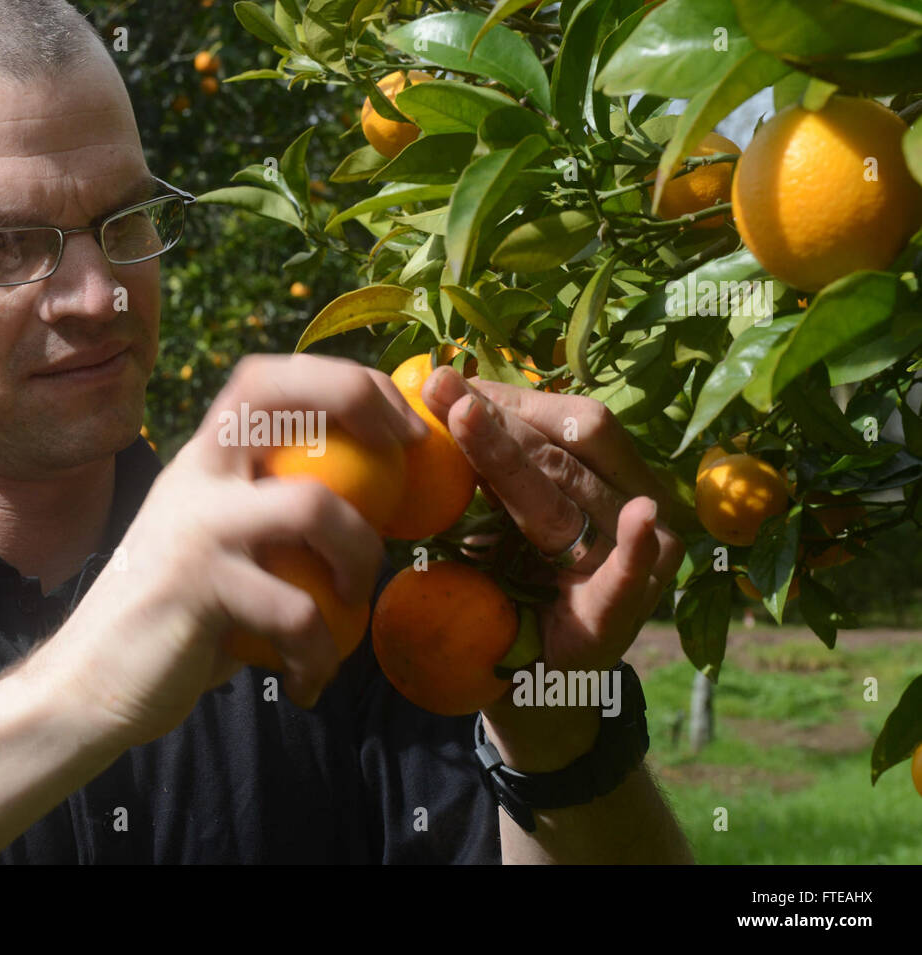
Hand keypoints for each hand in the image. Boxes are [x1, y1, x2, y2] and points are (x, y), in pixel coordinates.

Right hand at [36, 354, 426, 751]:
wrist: (90, 681)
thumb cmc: (175, 613)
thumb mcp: (219, 542)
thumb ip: (268, 509)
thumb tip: (374, 494)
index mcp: (203, 459)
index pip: (267, 378)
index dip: (343, 380)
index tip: (402, 418)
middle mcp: (194, 476)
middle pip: (273, 395)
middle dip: (357, 400)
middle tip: (408, 451)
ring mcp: (193, 528)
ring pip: (311, 507)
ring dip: (360, 557)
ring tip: (354, 601)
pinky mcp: (195, 590)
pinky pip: (296, 611)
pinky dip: (320, 652)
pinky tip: (309, 680)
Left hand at [423, 369, 685, 765]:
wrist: (528, 687)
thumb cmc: (514, 591)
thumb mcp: (502, 520)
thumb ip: (492, 468)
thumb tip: (440, 387)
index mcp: (609, 481)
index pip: (568, 421)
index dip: (509, 397)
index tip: (445, 378)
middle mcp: (634, 510)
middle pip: (566, 449)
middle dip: (495, 417)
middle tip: (439, 389)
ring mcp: (636, 564)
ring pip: (569, 499)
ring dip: (511, 457)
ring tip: (464, 420)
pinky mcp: (619, 619)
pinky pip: (630, 582)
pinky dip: (636, 554)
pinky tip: (645, 523)